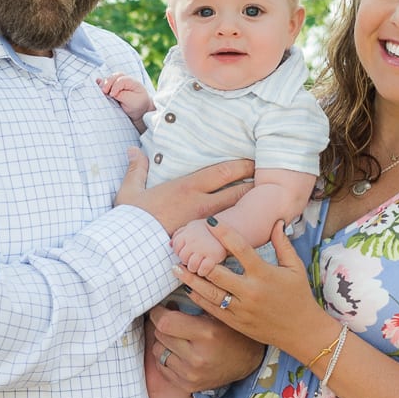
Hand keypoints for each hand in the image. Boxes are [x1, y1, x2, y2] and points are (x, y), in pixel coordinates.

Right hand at [97, 73, 153, 125]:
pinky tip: (97, 82)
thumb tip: (111, 93)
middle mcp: (125, 80)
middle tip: (104, 91)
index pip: (122, 80)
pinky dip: (101, 82)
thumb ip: (122, 96)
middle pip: (115, 76)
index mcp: (133, 82)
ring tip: (101, 91)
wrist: (140, 109)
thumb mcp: (133, 101)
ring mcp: (118, 82)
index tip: (113, 95)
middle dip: (108, 83)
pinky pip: (106, 82)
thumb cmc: (138, 105)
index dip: (116, 86)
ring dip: (104, 84)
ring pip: (109, 79)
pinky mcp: (113, 87)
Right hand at [115, 153, 253, 236]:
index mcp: (188, 187)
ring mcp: (205, 225)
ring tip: (266, 205)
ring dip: (251, 209)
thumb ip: (136, 169)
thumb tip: (132, 150)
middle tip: (268, 182)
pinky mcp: (203, 243)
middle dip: (253, 186)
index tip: (253, 162)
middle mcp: (201, 204)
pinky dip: (242, 231)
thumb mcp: (130, 191)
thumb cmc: (132, 219)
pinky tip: (253, 232)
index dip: (241, 166)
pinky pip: (227, 235)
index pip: (223, 172)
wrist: (131, 247)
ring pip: (236, 214)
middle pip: (237, 192)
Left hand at [148, 303, 265, 391]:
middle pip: (160, 335)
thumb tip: (167, 300)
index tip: (160, 308)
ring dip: (163, 341)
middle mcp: (197, 357)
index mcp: (206, 334)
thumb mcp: (218, 313)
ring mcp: (191, 374)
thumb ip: (194, 304)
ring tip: (176, 337)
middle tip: (171, 320)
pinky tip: (177, 351)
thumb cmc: (233, 333)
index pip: (165, 322)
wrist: (249, 362)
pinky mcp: (188, 385)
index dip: (158, 313)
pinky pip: (162, 367)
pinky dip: (166, 357)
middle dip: (162, 325)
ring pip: (158, 351)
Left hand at [171, 220, 226, 275]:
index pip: (175, 247)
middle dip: (187, 260)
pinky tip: (206, 267)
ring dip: (195, 268)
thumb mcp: (192, 227)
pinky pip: (203, 270)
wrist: (228, 228)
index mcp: (187, 233)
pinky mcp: (214, 257)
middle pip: (183, 258)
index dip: (180, 252)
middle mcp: (194, 241)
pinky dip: (203, 271)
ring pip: (191, 266)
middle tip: (194, 258)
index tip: (188, 252)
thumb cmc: (207, 230)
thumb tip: (169, 244)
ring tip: (199, 264)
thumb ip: (179, 234)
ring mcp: (204, 249)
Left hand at [174, 220, 326, 356]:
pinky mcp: (236, 323)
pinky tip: (188, 289)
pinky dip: (198, 298)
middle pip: (217, 272)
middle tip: (182, 247)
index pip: (240, 248)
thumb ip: (283, 244)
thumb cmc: (300, 296)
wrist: (302, 332)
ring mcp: (241, 309)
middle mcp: (250, 291)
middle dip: (198, 259)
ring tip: (176, 268)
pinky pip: (212, 309)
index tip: (209, 221)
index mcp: (264, 274)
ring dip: (190, 280)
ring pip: (209, 293)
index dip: (223, 233)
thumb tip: (277, 221)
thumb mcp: (296, 267)